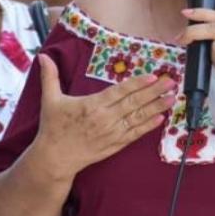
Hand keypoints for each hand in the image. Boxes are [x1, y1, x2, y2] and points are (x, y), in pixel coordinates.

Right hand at [31, 54, 176, 177]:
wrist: (55, 158)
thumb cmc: (53, 127)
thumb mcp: (50, 100)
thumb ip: (50, 77)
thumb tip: (42, 56)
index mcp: (92, 105)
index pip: (119, 92)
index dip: (137, 84)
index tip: (152, 76)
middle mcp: (105, 119)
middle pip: (134, 103)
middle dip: (154, 91)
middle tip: (171, 82)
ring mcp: (112, 133)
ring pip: (138, 118)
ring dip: (157, 107)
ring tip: (172, 98)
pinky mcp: (115, 145)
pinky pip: (135, 134)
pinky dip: (148, 126)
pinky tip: (161, 119)